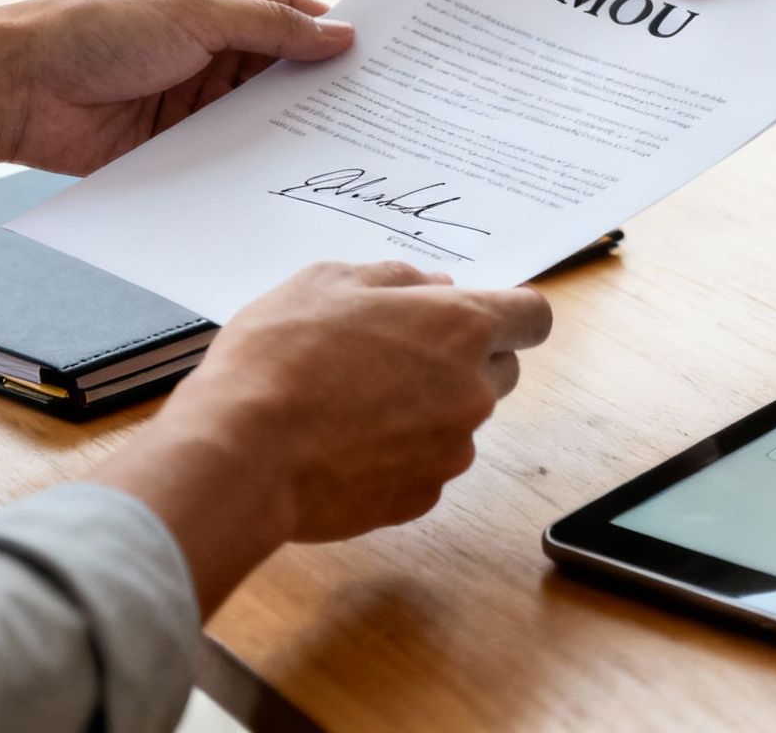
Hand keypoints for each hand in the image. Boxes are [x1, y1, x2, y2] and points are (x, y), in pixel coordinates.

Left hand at [0, 0, 353, 173]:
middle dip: (323, 87)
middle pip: (284, 68)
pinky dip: (258, 160)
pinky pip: (231, 152)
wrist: (17, 88)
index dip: (337, 33)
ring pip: (262, 114)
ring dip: (294, 128)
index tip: (387, 59)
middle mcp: (211, 45)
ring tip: (351, 147)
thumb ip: (272, 27)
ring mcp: (196, 96)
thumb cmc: (97, 29)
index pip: (293, 13)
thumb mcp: (196, 13)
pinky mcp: (179, 142)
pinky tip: (295, 173)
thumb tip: (341, 35)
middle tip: (383, 111)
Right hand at [93, 261, 551, 612]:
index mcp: (459, 327)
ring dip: (425, 411)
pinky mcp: (421, 497)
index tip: (480, 319)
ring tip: (351, 404)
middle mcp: (472, 391)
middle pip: (499, 371)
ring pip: (459, 422)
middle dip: (463, 361)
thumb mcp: (326, 282)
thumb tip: (434, 286)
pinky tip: (343, 445)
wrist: (242, 452)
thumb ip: (395, 278)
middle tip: (394, 358)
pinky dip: (397, 456)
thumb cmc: (280, 357)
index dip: (511, 315)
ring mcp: (451, 451)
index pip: (533, 317)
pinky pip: (425, 466)